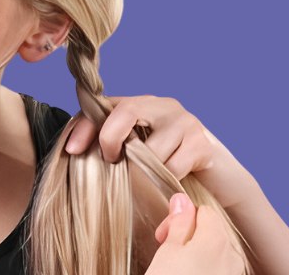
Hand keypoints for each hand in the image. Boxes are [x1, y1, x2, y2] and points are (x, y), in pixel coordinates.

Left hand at [65, 94, 261, 207]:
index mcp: (140, 104)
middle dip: (112, 139)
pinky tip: (170, 183)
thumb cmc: (166, 165)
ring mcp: (184, 122)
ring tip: (149, 178)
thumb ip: (110, 147)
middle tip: (111, 162)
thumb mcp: (135, 153)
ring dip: (143, 172)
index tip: (72, 151)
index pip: (104, 106)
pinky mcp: (201, 143)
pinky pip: (172, 167)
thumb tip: (73, 151)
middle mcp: (162, 105)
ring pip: (150, 150)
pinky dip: (165, 181)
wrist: (216, 177)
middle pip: (127, 111)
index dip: (85, 126)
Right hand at [146, 193, 244, 274]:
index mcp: (217, 238)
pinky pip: (218, 267)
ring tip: (174, 264)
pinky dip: (203, 266)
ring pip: (213, 250)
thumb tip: (182, 200)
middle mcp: (232, 255)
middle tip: (164, 247)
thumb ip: (178, 222)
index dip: (180, 218)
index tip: (165, 232)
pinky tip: (185, 273)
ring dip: (194, 251)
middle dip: (187, 234)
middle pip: (209, 229)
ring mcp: (233, 273)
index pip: (202, 210)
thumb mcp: (168, 250)